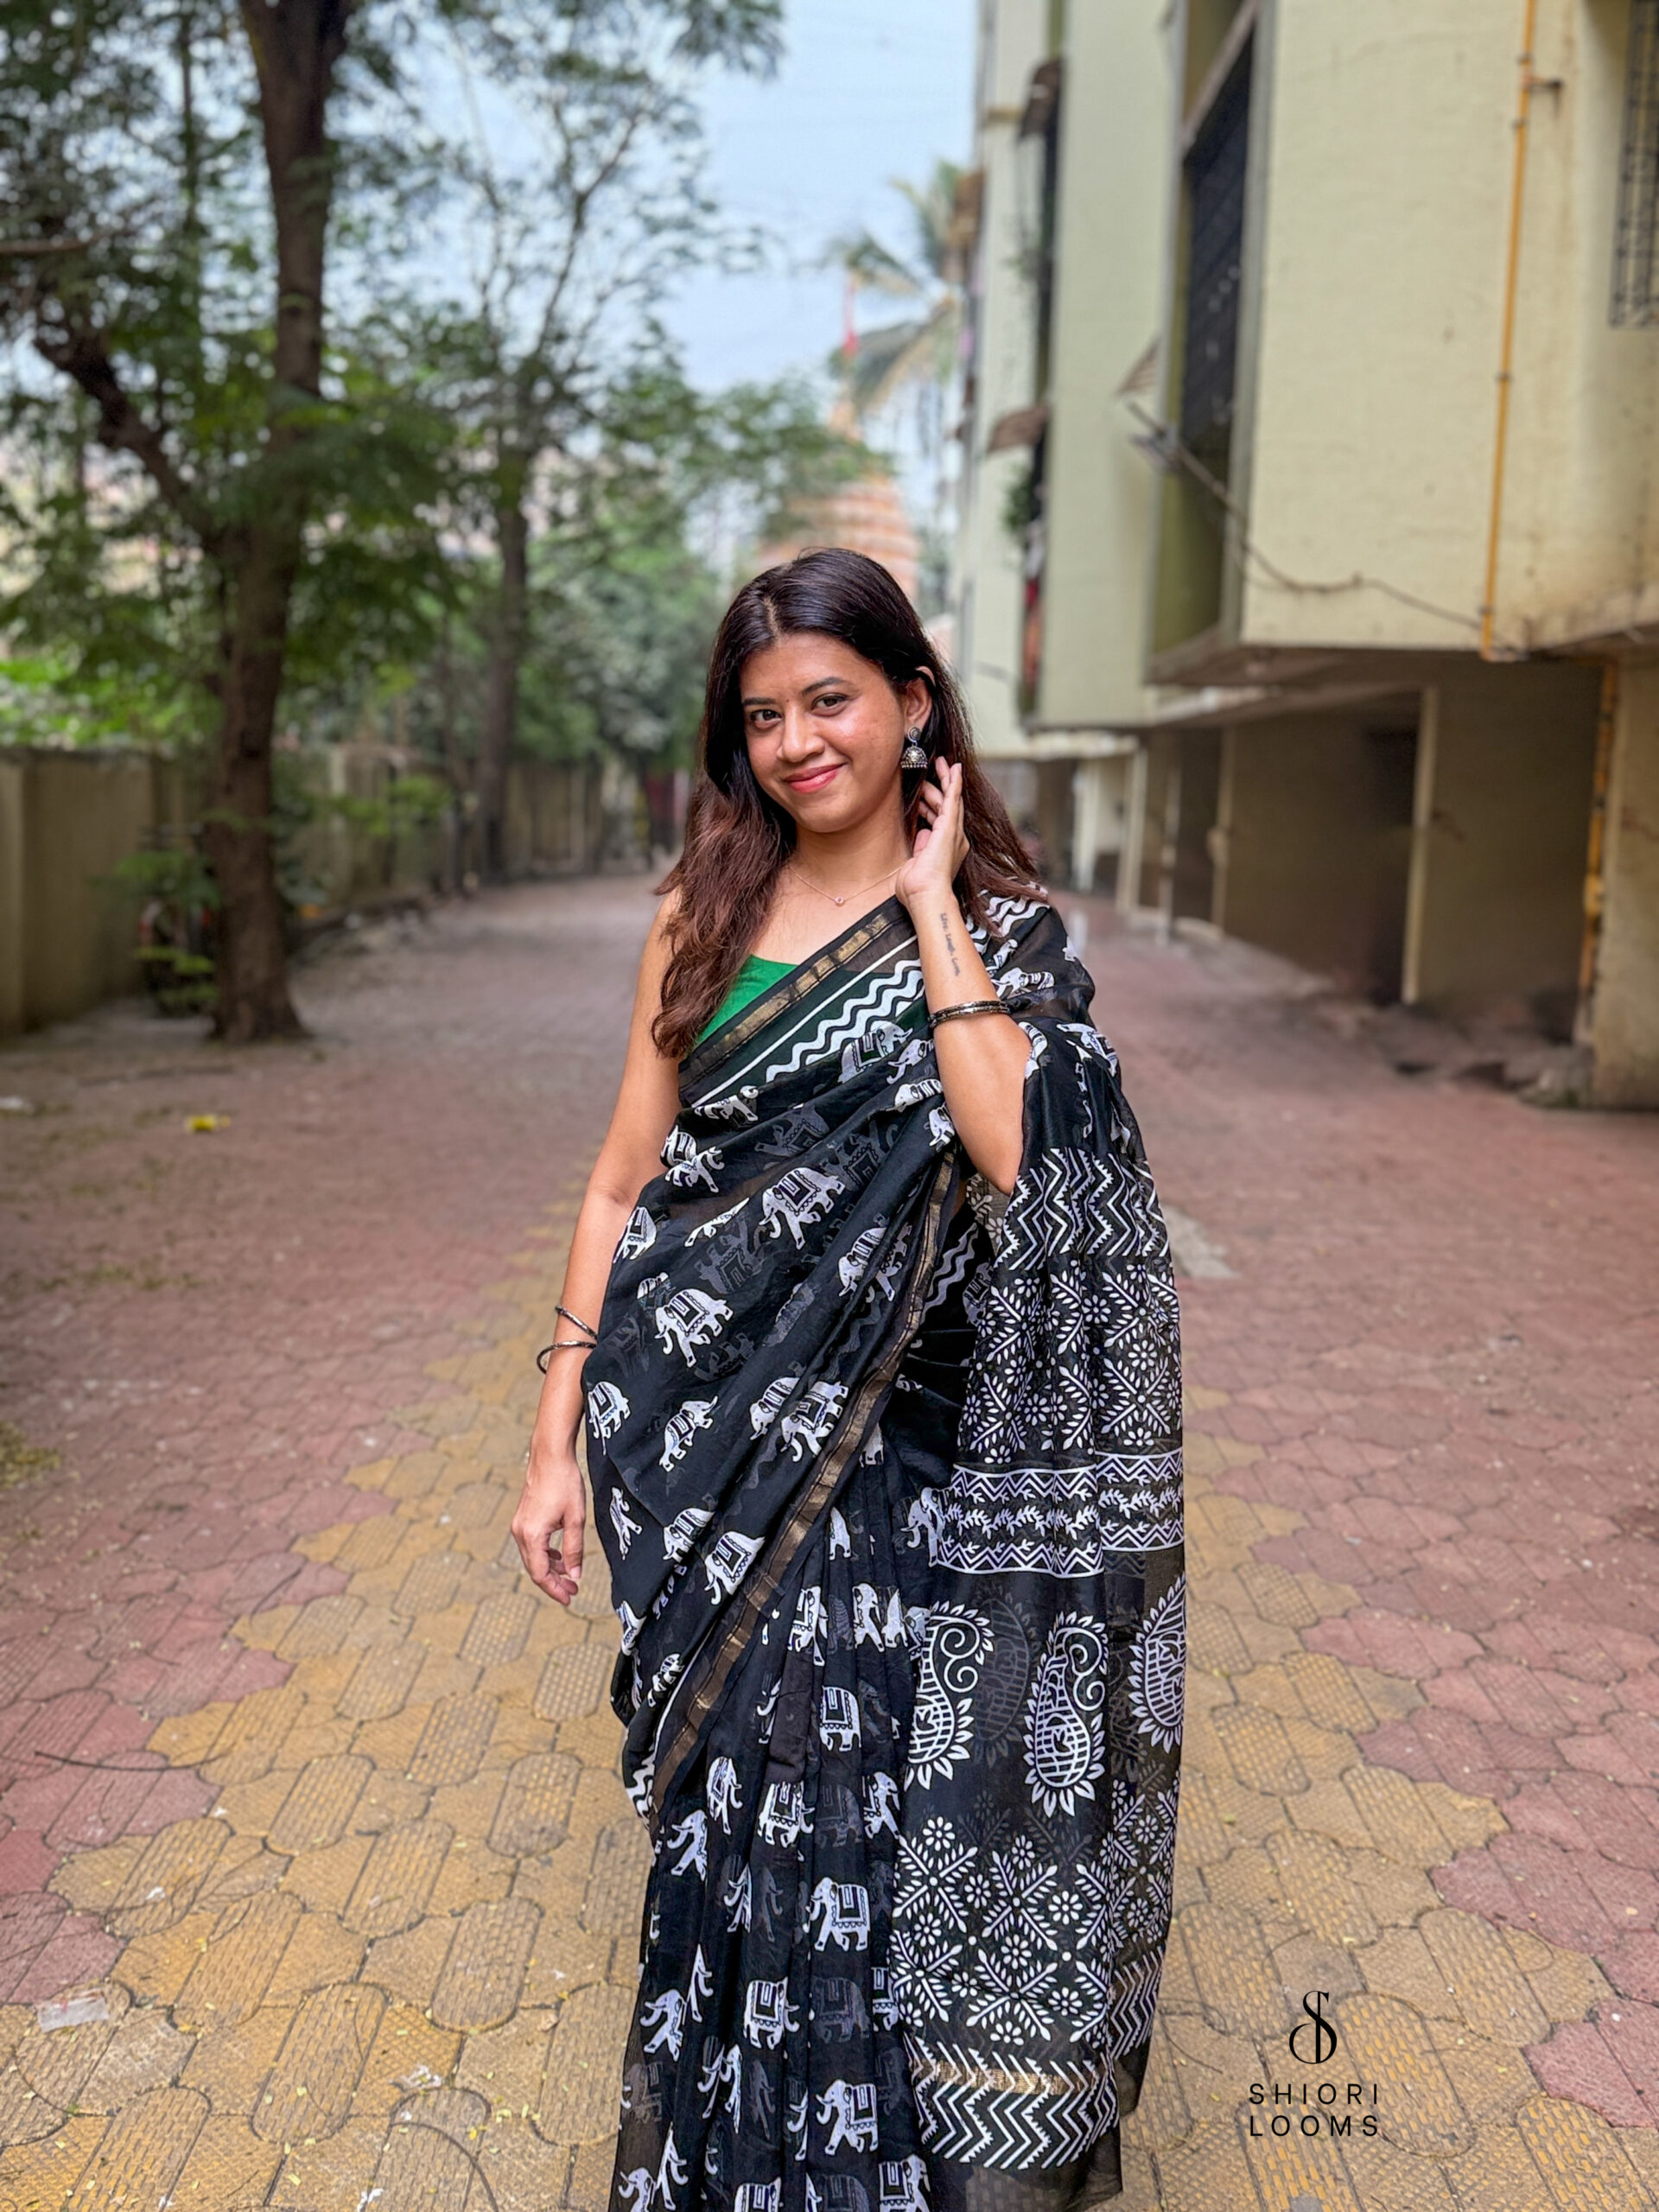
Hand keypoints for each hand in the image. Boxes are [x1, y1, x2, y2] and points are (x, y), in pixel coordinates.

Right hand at [511, 1412, 585, 1604]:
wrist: (550, 1456)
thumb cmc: (564, 1483)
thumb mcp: (576, 1519)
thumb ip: (574, 1549)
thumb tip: (574, 1575)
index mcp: (532, 1535)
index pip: (541, 1574)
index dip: (555, 1590)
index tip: (570, 1598)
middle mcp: (520, 1532)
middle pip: (534, 1569)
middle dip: (553, 1583)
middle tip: (572, 1592)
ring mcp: (519, 1525)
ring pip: (533, 1558)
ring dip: (550, 1569)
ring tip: (569, 1578)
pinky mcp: (523, 1519)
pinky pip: (532, 1545)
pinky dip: (546, 1555)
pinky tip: (560, 1558)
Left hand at [895, 757, 969, 912]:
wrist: (926, 896)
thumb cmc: (917, 889)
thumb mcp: (914, 864)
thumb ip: (918, 849)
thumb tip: (920, 834)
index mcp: (946, 848)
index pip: (939, 820)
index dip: (932, 805)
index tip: (925, 795)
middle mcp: (954, 839)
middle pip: (947, 806)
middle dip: (939, 787)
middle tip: (932, 771)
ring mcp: (954, 832)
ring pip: (949, 799)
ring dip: (941, 781)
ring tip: (935, 764)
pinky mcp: (950, 827)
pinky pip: (953, 799)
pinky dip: (954, 782)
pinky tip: (954, 768)